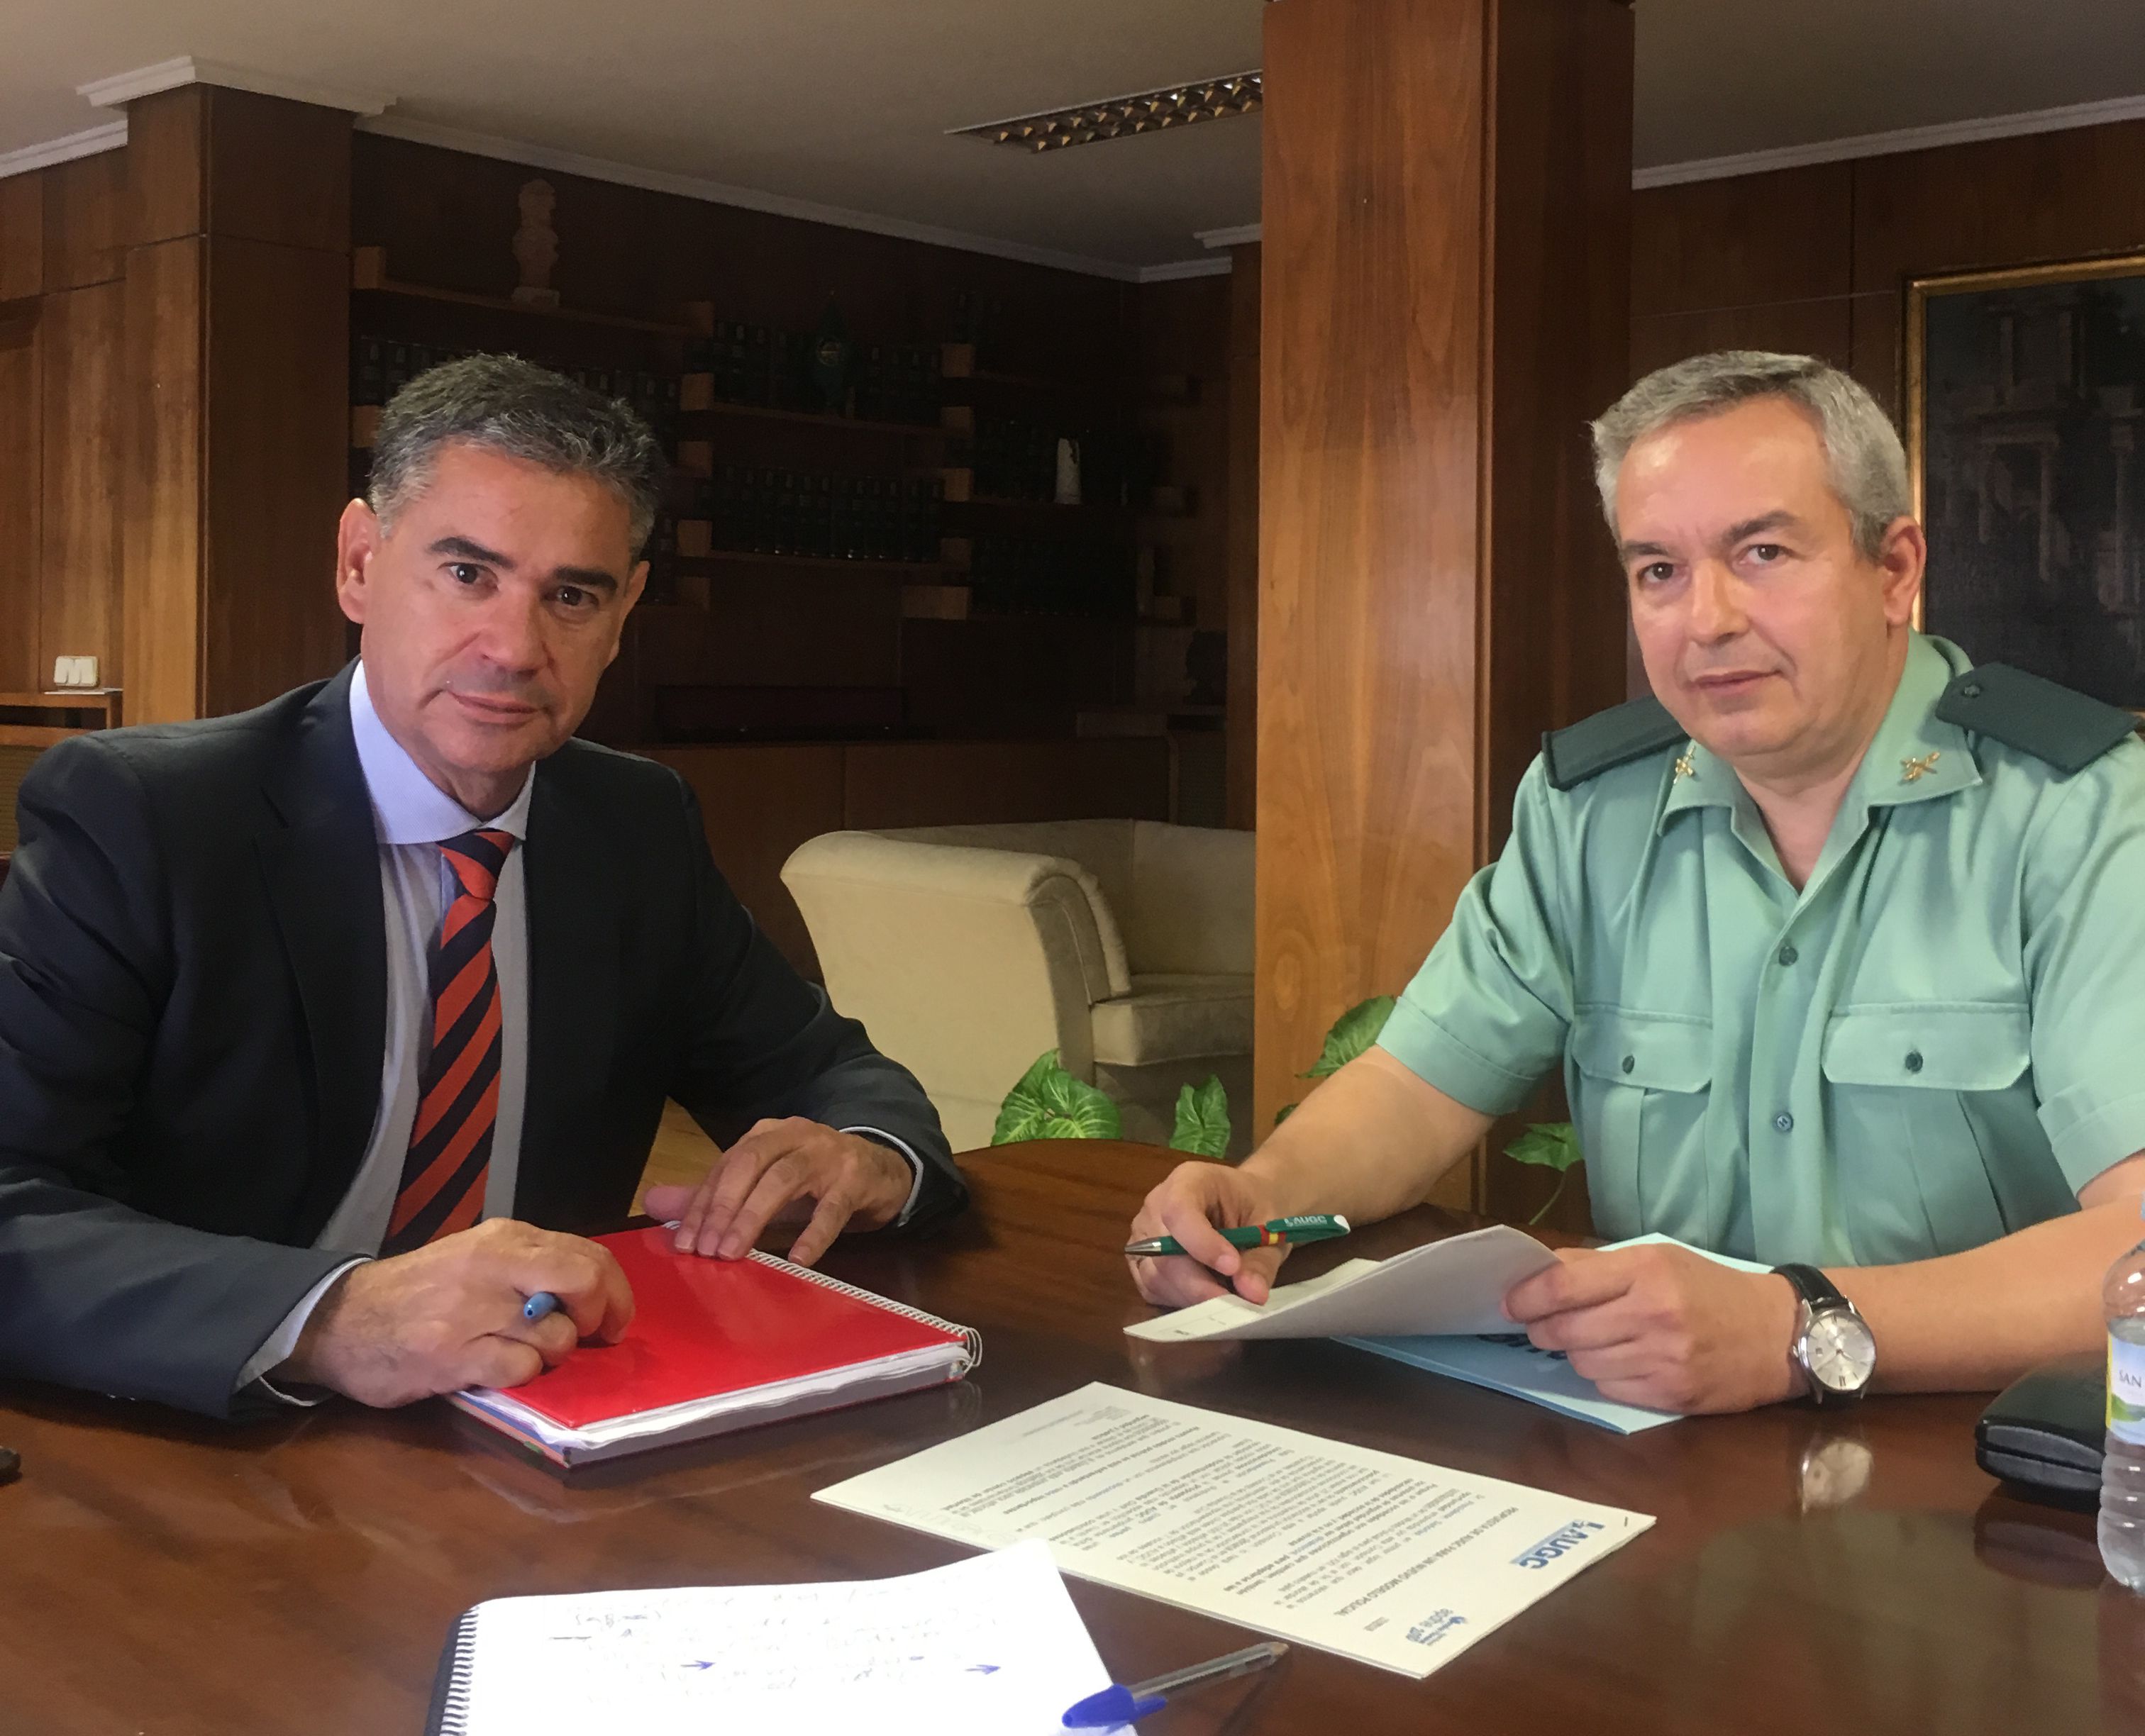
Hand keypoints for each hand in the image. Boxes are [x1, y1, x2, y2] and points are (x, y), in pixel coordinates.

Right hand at [281, 1219, 633, 1407]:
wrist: (341, 1322)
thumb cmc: (420, 1293)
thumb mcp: (478, 1259)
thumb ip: (533, 1267)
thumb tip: (595, 1292)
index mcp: (504, 1238)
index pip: (588, 1255)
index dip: (616, 1292)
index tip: (615, 1320)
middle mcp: (492, 1265)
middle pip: (584, 1282)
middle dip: (599, 1316)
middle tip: (588, 1338)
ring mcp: (471, 1311)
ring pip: (556, 1335)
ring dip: (552, 1355)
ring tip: (520, 1353)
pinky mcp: (451, 1356)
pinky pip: (520, 1371)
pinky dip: (521, 1377)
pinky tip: (495, 1370)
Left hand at [645, 1119, 912, 1265]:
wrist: (882, 1171)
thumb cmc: (816, 1182)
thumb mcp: (763, 1187)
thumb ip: (712, 1195)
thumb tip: (653, 1203)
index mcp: (767, 1136)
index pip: (725, 1166)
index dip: (701, 1204)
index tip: (684, 1244)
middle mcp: (794, 1136)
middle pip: (749, 1163)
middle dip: (721, 1206)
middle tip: (705, 1250)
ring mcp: (827, 1154)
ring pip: (784, 1179)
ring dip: (754, 1217)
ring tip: (734, 1253)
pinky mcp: (857, 1177)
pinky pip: (832, 1206)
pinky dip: (814, 1233)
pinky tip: (799, 1259)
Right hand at [1127, 1160, 1292, 1307]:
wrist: (1246, 1205)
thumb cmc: (1255, 1207)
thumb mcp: (1270, 1228)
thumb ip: (1261, 1261)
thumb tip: (1252, 1294)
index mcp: (1188, 1180)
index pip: (1178, 1211)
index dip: (1201, 1244)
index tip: (1232, 1267)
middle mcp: (1156, 1204)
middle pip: (1163, 1251)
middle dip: (1199, 1284)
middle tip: (1234, 1303)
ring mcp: (1144, 1234)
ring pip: (1155, 1276)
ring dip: (1192, 1296)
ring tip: (1227, 1299)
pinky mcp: (1141, 1262)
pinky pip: (1152, 1289)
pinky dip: (1181, 1301)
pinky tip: (1208, 1297)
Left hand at [1501, 1244, 1801, 1413]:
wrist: (1779, 1335)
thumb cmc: (1712, 1289)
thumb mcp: (1659, 1258)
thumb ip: (1599, 1265)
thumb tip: (1542, 1271)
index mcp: (1647, 1273)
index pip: (1564, 1286)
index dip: (1527, 1297)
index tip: (1509, 1302)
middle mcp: (1653, 1315)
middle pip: (1566, 1330)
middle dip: (1544, 1328)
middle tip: (1542, 1324)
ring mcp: (1663, 1360)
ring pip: (1583, 1363)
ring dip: (1575, 1353)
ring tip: (1592, 1340)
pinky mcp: (1671, 1395)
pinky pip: (1609, 1388)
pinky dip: (1604, 1376)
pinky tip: (1620, 1361)